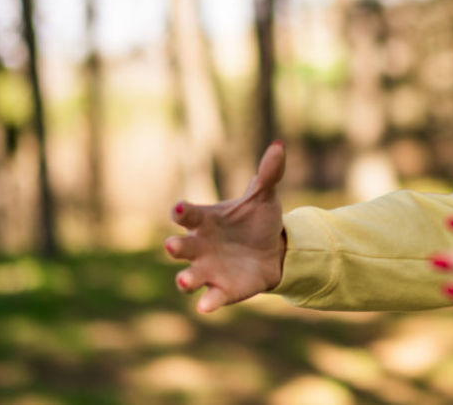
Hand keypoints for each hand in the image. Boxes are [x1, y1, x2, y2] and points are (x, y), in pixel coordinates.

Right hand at [164, 141, 287, 312]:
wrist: (275, 251)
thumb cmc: (259, 220)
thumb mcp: (265, 197)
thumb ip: (268, 174)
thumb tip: (280, 146)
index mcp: (206, 221)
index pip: (188, 216)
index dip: (182, 212)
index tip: (179, 208)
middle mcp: (200, 247)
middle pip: (181, 247)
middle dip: (176, 247)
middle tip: (173, 246)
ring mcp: (209, 270)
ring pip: (190, 277)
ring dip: (185, 280)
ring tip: (185, 281)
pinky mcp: (223, 291)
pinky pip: (213, 297)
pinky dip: (209, 302)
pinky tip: (206, 306)